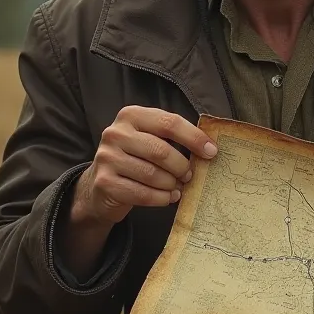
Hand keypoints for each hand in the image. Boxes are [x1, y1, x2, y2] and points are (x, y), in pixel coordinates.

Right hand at [72, 106, 217, 226]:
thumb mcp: (150, 139)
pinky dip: (161, 198)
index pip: (169, 123)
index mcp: (131, 115)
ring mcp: (107, 158)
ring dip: (172, 184)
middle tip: (190, 175)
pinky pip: (142, 193)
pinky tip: (168, 197)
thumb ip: (173, 138)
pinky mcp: (104, 182)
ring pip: (152, 174)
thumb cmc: (136, 158)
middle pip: (161, 150)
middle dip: (182, 166)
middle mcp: (115, 133)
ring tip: (178, 187)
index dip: (194, 138)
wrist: (101, 185)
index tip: (212, 152)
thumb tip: (209, 148)